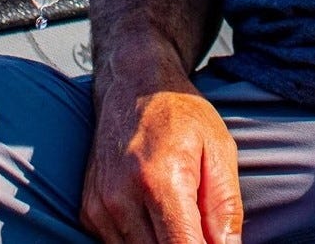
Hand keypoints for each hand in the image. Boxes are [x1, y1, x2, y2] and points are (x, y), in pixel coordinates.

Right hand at [82, 68, 241, 243]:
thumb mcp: (219, 150)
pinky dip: (142, 241)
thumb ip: (225, 208)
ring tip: (181, 219)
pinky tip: (156, 217)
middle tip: (201, 227)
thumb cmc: (180, 115)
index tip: (214, 242)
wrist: (133, 86)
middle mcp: (121, 198)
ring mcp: (101, 207)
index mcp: (160, 181)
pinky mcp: (89, 212)